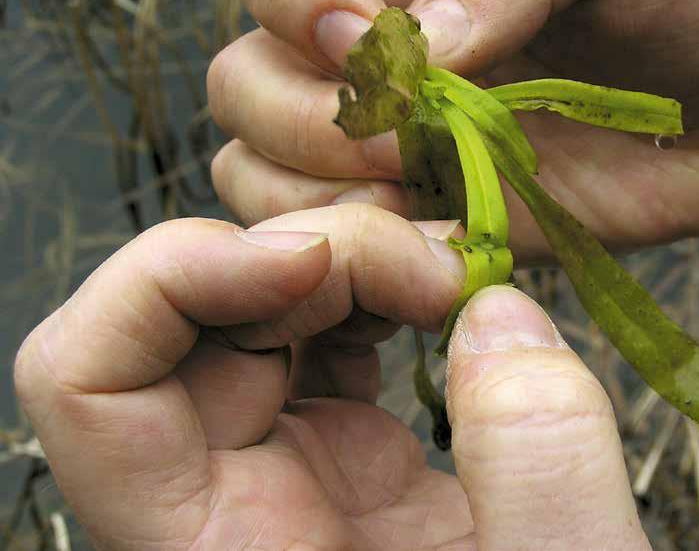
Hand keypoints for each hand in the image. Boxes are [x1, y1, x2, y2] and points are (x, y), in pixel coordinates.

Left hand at [15, 205, 650, 549]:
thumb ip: (538, 463)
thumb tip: (498, 312)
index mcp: (225, 546)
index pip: (87, 382)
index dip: (172, 282)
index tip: (312, 261)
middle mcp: (225, 495)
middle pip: (185, 312)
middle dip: (312, 251)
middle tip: (441, 266)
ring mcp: (275, 464)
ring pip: (248, 304)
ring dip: (348, 258)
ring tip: (455, 276)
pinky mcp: (331, 447)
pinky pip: (309, 330)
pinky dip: (372, 286)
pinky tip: (441, 299)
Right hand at [205, 0, 698, 261]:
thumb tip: (414, 50)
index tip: (367, 39)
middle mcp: (366, 35)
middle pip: (241, 69)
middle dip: (307, 113)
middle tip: (410, 135)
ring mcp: (379, 131)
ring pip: (257, 158)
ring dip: (318, 188)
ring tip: (423, 187)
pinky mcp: (412, 209)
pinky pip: (324, 234)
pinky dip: (354, 247)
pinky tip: (436, 238)